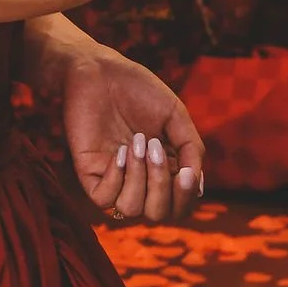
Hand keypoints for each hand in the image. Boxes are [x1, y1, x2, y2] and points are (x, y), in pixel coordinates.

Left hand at [27, 22, 204, 218]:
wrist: (101, 71)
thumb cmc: (139, 90)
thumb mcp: (175, 116)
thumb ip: (191, 150)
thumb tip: (198, 186)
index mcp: (164, 170)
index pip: (180, 206)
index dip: (186, 197)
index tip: (188, 171)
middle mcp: (140, 180)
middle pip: (158, 215)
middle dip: (163, 185)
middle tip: (155, 146)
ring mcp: (114, 178)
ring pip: (131, 210)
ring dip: (140, 177)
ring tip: (136, 142)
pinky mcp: (89, 173)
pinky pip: (104, 200)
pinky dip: (117, 177)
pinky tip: (119, 151)